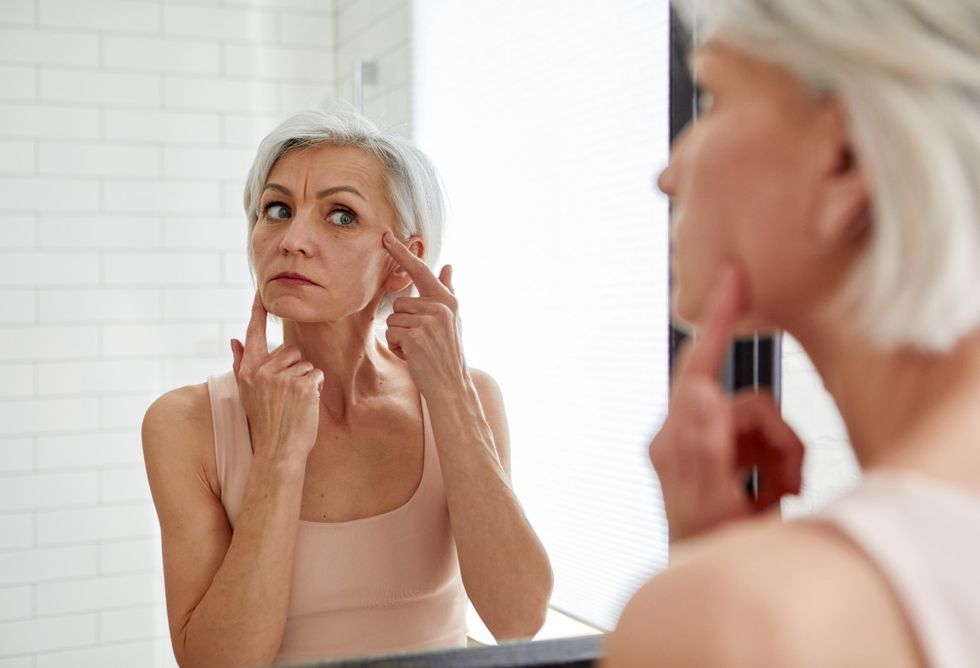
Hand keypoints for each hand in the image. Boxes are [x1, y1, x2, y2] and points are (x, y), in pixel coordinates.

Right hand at [230, 291, 323, 462]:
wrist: (277, 452)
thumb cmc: (265, 423)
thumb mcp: (247, 393)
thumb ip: (241, 364)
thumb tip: (234, 339)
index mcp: (248, 372)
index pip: (253, 334)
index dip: (257, 311)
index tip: (260, 291)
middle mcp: (262, 372)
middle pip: (290, 350)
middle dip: (294, 368)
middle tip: (286, 395)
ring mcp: (282, 378)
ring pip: (305, 363)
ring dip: (305, 380)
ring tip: (294, 402)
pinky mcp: (302, 386)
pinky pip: (316, 375)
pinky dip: (315, 388)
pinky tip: (304, 405)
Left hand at [382, 232, 467, 397]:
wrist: (451, 386)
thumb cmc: (449, 353)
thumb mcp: (453, 320)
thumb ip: (448, 291)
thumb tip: (448, 266)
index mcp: (448, 300)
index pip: (421, 271)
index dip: (402, 253)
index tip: (386, 237)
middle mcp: (440, 307)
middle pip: (400, 302)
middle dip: (403, 323)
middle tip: (422, 341)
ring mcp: (428, 321)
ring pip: (393, 319)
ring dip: (400, 336)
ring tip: (419, 349)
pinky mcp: (416, 335)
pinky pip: (391, 333)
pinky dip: (397, 348)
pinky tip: (413, 357)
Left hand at [649, 267, 803, 542]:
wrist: (711, 579)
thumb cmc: (702, 550)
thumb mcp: (707, 504)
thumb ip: (703, 448)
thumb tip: (700, 392)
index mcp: (672, 436)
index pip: (696, 367)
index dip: (717, 321)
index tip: (733, 278)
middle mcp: (685, 432)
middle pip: (747, 402)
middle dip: (776, 437)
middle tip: (785, 479)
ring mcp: (707, 443)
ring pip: (764, 421)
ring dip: (782, 456)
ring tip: (777, 496)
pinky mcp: (726, 454)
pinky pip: (767, 440)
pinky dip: (780, 466)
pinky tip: (772, 496)